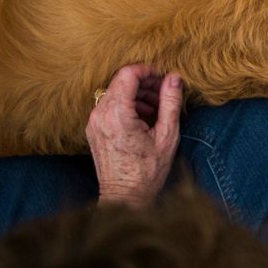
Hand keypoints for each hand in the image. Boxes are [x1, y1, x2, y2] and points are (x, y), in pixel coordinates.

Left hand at [86, 64, 183, 206]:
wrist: (125, 196)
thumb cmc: (148, 170)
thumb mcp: (167, 134)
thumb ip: (170, 102)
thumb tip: (174, 78)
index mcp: (118, 113)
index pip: (128, 74)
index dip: (148, 71)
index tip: (163, 79)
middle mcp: (100, 114)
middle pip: (121, 81)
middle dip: (144, 83)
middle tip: (164, 94)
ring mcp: (93, 122)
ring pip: (115, 92)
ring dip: (137, 94)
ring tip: (156, 109)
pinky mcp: (93, 129)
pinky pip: (109, 105)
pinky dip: (127, 105)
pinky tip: (143, 118)